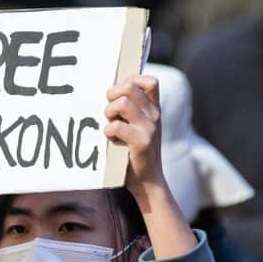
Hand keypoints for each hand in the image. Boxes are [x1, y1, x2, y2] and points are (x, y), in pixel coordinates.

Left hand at [106, 75, 164, 199]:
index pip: (148, 81)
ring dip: (109, 113)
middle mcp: (154, 115)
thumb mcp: (139, 126)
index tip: (118, 96)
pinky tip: (111, 139)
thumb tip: (109, 92)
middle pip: (129, 87)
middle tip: (110, 112)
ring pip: (122, 103)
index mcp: (154, 108)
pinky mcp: (141, 142)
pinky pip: (116, 126)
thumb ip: (131, 109)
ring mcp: (150, 128)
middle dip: (112, 95)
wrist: (147, 180)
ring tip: (110, 125)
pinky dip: (108, 132)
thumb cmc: (135, 151)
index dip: (129, 82)